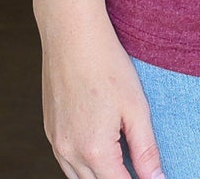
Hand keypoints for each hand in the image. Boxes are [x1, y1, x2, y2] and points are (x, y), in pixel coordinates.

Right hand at [40, 9, 164, 178]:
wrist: (72, 35)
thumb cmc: (107, 66)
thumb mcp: (136, 108)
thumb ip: (146, 150)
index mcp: (95, 151)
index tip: (150, 177)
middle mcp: (69, 152)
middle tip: (136, 166)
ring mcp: (55, 142)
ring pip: (77, 177)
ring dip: (98, 175)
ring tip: (119, 161)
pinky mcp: (49, 130)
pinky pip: (65, 160)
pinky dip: (82, 163)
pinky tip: (98, 147)